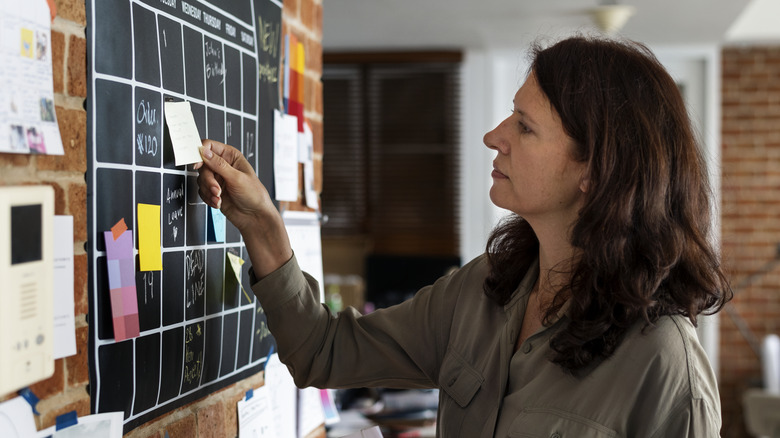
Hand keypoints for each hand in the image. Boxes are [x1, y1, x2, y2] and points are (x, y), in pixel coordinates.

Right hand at [195, 139, 291, 276]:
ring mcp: (218, 179)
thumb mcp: (237, 178)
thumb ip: (219, 164)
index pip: (209, 146)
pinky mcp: (214, 191)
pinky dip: (208, 198)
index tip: (197, 164)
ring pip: (201, 180)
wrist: (255, 217)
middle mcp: (223, 165)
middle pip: (202, 166)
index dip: (200, 153)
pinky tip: (218, 202)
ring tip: (219, 197)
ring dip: (209, 191)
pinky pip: (202, 191)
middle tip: (217, 189)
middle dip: (208, 180)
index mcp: (231, 156)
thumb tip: (204, 152)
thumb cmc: (254, 195)